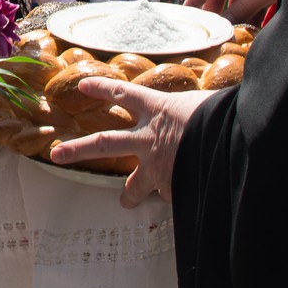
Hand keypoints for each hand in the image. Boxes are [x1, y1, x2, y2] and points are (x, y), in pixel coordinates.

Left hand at [49, 78, 215, 206]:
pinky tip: (189, 199)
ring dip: (129, 195)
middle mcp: (149, 137)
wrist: (231, 143)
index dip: (102, 88)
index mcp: (158, 107)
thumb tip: (207, 114)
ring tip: (124, 202)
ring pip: (134, 185)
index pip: (123, 92)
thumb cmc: (224, 116)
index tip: (82, 86)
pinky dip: (178, 196)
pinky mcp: (168, 188)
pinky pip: (171, 195)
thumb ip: (195, 112)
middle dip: (78, 149)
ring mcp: (155, 165)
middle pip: (104, 143)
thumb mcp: (207, 104)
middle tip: (56, 155)